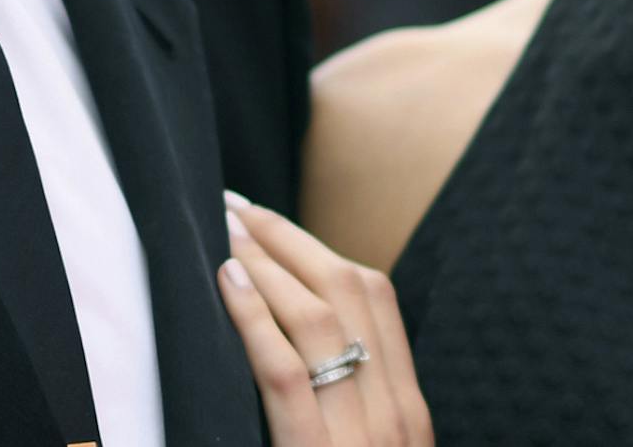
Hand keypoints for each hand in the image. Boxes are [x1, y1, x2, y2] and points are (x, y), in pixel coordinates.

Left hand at [216, 191, 433, 446]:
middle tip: (235, 209)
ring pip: (315, 320)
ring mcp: (359, 436)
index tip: (270, 222)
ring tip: (224, 235)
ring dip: (264, 264)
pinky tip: (227, 282)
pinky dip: (254, 317)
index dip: (318, 249)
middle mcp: (393, 414)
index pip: (375, 299)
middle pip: (346, 292)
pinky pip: (284, 372)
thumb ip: (357, 403)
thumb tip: (302, 326)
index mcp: (409, 409)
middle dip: (286, 239)